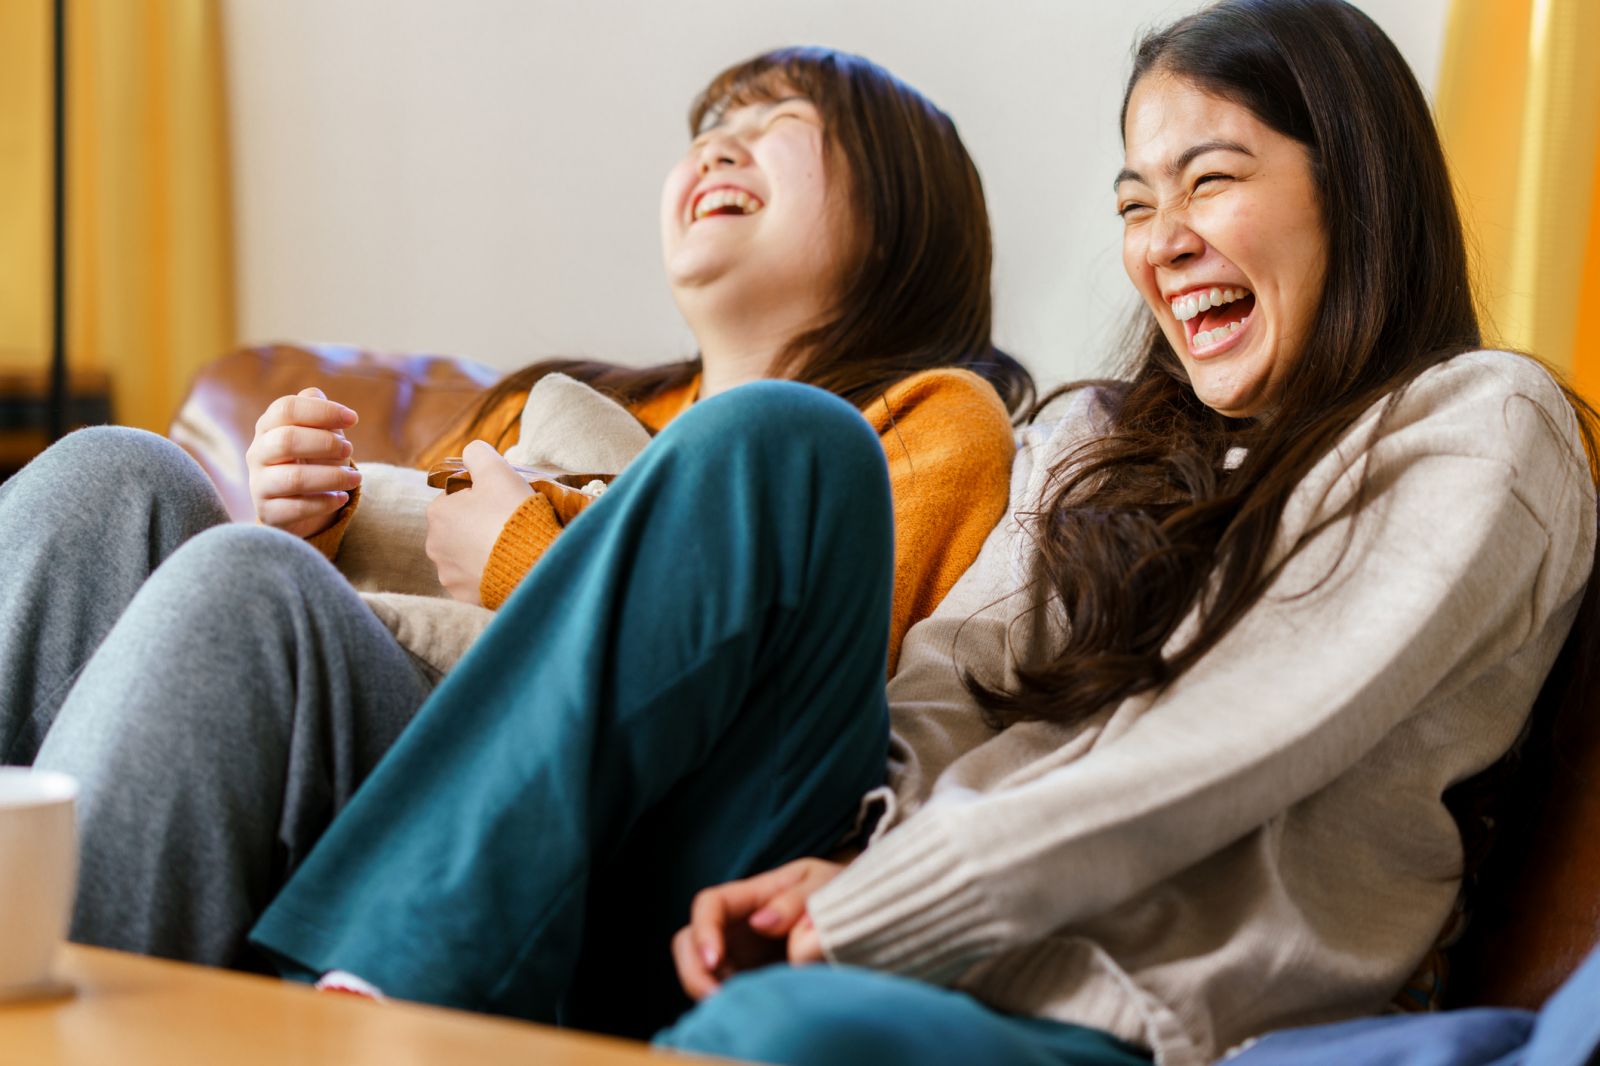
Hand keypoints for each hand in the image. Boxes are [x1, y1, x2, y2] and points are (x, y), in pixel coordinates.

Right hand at [246, 387, 361, 538]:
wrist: (302, 502)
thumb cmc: (314, 459)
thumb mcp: (319, 433)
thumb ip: (318, 412)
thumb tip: (316, 394)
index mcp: (268, 426)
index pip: (287, 408)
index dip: (322, 410)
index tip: (353, 419)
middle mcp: (257, 452)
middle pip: (286, 440)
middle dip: (326, 443)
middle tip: (350, 449)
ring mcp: (259, 483)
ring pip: (293, 478)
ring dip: (332, 477)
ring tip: (355, 478)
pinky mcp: (268, 512)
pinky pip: (296, 508)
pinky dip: (324, 502)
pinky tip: (341, 498)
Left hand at [425, 439, 532, 604]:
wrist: (531, 564)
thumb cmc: (513, 514)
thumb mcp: (498, 470)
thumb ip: (478, 453)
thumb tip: (470, 452)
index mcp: (437, 512)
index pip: (457, 497)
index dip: (482, 496)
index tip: (502, 502)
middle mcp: (434, 545)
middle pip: (459, 526)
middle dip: (479, 524)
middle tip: (508, 524)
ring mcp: (447, 574)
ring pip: (465, 554)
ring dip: (481, 550)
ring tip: (509, 548)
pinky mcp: (463, 596)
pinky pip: (474, 579)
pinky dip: (487, 573)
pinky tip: (506, 568)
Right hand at [672, 858, 844, 1000]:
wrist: (865, 914)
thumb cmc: (840, 890)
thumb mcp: (824, 883)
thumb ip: (796, 901)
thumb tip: (762, 923)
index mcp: (753, 895)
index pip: (709, 904)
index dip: (703, 932)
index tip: (716, 962)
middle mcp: (739, 926)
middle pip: (689, 942)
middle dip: (693, 972)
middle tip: (717, 1000)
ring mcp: (744, 956)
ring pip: (704, 974)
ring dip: (711, 993)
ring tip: (741, 1009)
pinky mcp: (755, 981)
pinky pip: (731, 995)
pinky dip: (733, 1006)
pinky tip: (756, 1014)